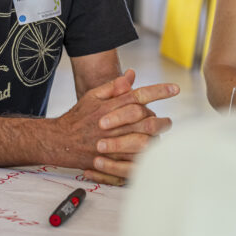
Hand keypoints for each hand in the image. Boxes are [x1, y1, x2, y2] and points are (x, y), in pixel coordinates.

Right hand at [56, 69, 178, 183]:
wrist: (59, 141)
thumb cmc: (77, 118)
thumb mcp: (92, 96)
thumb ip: (113, 86)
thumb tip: (132, 75)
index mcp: (109, 106)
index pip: (138, 96)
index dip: (159, 91)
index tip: (175, 89)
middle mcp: (111, 124)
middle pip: (146, 120)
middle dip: (162, 120)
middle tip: (169, 121)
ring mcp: (111, 144)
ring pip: (143, 141)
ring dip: (156, 139)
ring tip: (162, 138)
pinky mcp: (110, 160)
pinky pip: (134, 160)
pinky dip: (146, 156)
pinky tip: (152, 153)